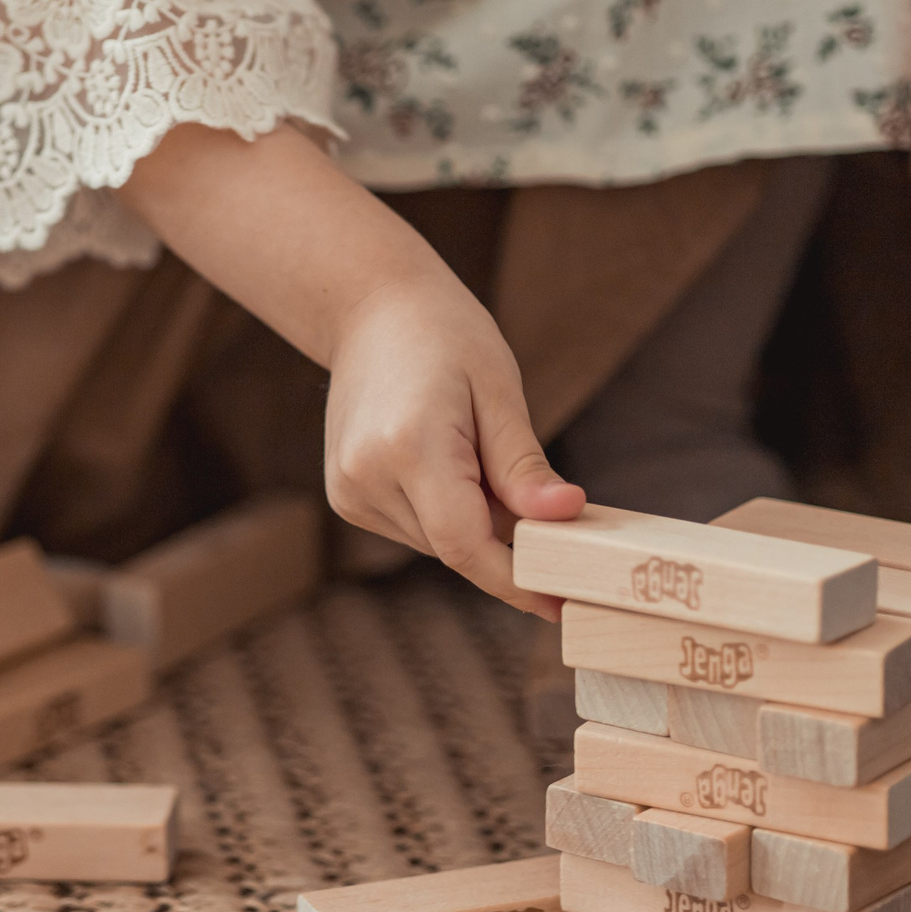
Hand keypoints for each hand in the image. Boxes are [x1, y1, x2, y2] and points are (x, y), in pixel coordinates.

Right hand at [323, 272, 583, 618]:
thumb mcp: (499, 389)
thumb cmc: (445, 335)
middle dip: (503, 536)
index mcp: (407, 444)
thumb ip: (525, 466)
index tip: (559, 603)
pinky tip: (446, 459)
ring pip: (436, 541)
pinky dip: (445, 511)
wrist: (370, 308)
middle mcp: (367, 475)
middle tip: (535, 491)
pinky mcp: (345, 496)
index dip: (514, 579)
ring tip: (477, 451)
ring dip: (473, 521)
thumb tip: (565, 516)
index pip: (464, 543)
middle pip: (454, 544)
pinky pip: (415, 528)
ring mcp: (348, 490)